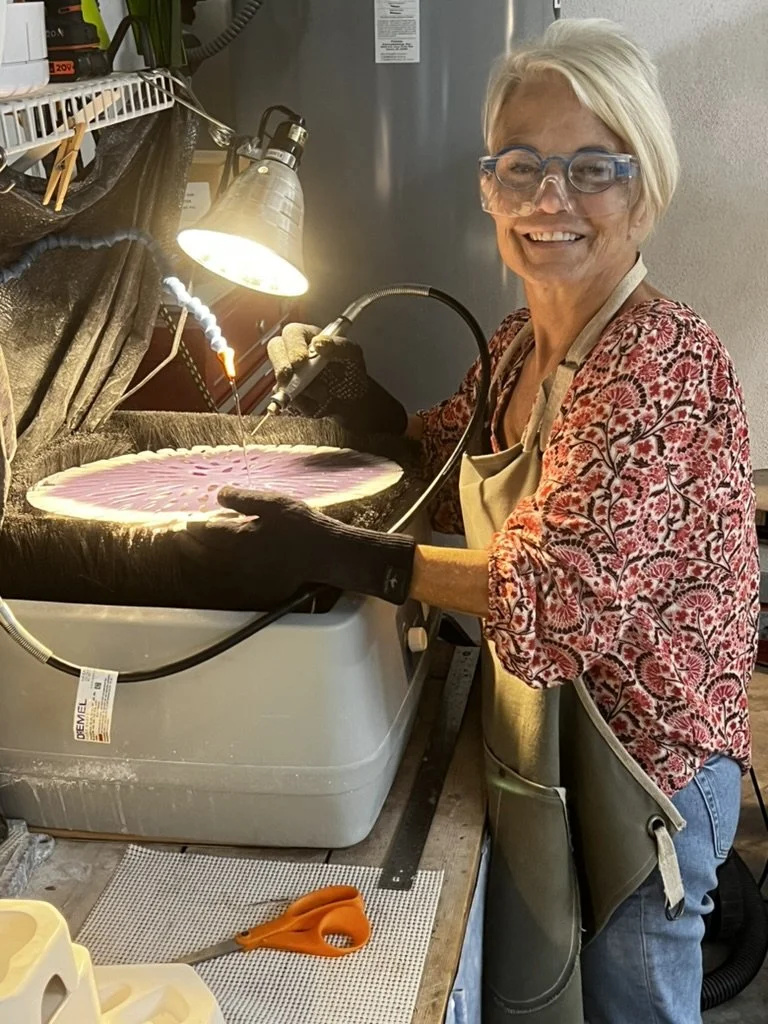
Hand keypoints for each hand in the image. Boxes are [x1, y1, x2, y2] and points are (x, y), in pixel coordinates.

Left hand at [184, 487, 415, 604]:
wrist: (328, 556)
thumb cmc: (302, 528)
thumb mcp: (273, 504)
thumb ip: (243, 499)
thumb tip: (218, 494)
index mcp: (236, 539)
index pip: (203, 531)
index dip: (189, 524)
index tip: (180, 521)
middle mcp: (236, 561)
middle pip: (204, 551)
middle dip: (190, 541)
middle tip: (178, 534)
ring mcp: (247, 574)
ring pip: (216, 564)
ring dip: (203, 554)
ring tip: (194, 545)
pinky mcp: (260, 582)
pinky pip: (232, 573)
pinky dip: (223, 564)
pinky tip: (226, 558)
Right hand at [267, 323, 407, 434]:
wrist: (353, 400)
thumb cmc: (351, 372)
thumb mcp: (352, 354)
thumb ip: (339, 345)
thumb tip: (319, 343)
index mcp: (307, 338)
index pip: (292, 333)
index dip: (293, 346)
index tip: (301, 361)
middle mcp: (293, 353)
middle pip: (275, 349)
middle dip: (281, 363)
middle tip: (289, 375)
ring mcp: (288, 375)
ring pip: (277, 376)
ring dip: (292, 386)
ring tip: (319, 394)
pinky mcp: (287, 395)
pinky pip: (281, 398)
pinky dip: (297, 403)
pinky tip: (313, 405)